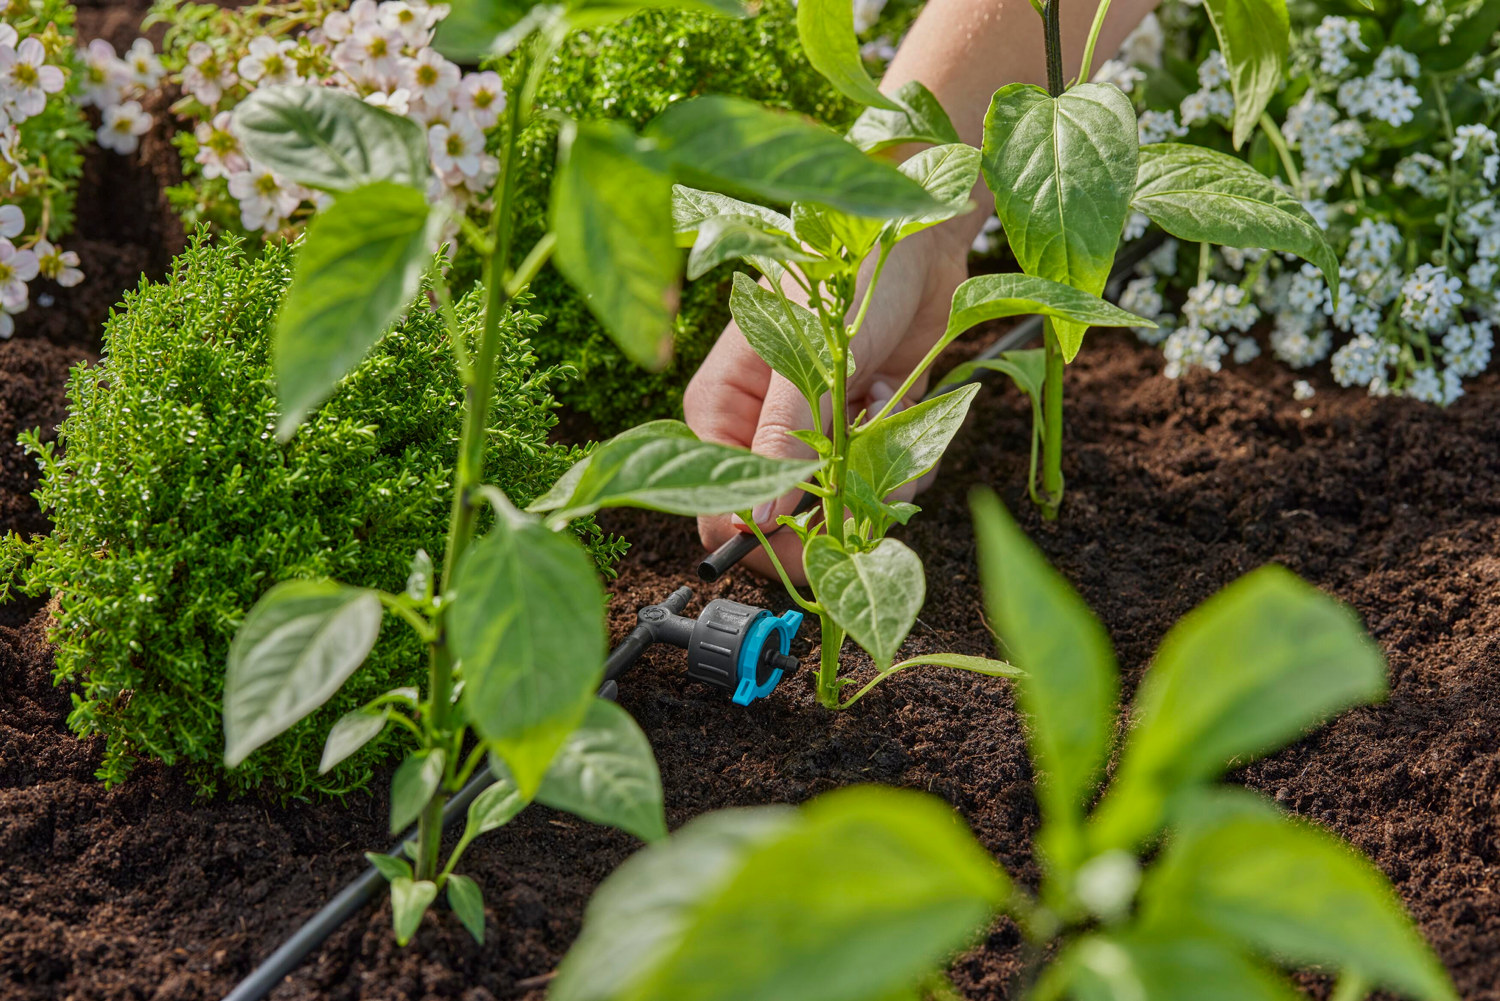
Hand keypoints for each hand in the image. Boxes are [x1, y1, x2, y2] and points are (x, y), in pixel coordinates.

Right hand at [683, 222, 971, 584]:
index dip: (756, 535)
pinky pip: (878, 483)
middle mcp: (760, 428)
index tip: (807, 541)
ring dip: (871, 480)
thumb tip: (752, 520)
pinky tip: (898, 403)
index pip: (715, 502)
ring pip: (836, 507)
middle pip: (777, 517)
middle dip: (828, 511)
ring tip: (884, 416)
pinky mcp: (861, 432)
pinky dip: (902, 462)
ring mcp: (812, 434)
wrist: (920, 239)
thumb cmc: (844, 274)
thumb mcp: (807, 361)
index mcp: (721, 407)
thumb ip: (782, 440)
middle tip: (862, 490)